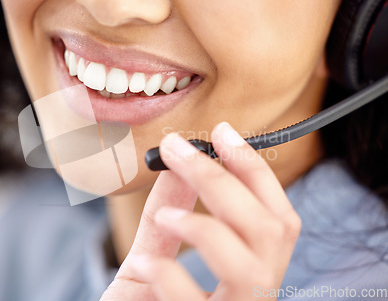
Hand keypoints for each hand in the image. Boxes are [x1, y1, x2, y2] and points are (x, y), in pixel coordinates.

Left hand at [100, 122, 300, 300]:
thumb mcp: (153, 258)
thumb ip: (168, 217)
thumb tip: (174, 166)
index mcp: (249, 274)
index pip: (275, 216)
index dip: (254, 171)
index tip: (222, 132)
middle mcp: (254, 298)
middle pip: (268, 230)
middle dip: (222, 179)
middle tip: (176, 149)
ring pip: (253, 267)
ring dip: (205, 226)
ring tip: (164, 217)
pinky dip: (169, 274)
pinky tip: (142, 265)